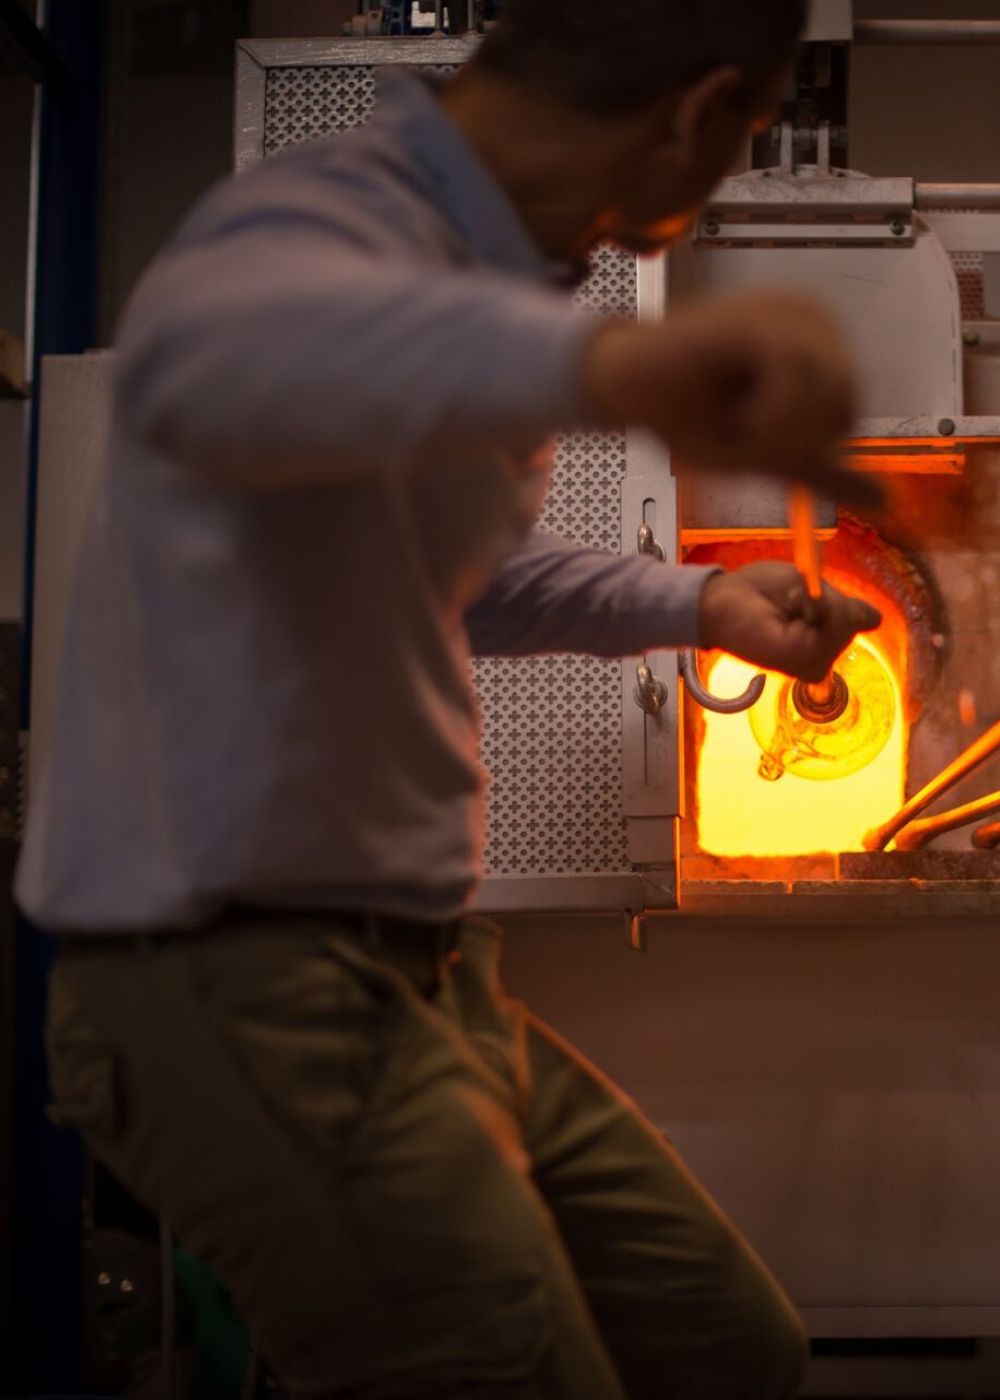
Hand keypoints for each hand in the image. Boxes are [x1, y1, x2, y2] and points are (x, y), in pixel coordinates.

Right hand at [583, 290, 882, 510]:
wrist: (620, 388)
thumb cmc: (683, 414)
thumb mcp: (766, 454)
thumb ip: (823, 471)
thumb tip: (885, 501)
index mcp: (819, 347)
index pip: (849, 411)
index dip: (802, 444)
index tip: (747, 434)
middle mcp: (812, 319)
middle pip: (844, 403)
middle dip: (790, 439)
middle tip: (737, 433)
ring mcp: (787, 312)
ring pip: (824, 391)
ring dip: (775, 430)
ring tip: (730, 421)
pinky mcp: (761, 318)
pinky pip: (795, 378)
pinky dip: (765, 414)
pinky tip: (730, 411)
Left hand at [697, 562, 881, 681]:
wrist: (722, 601)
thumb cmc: (758, 594)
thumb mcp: (810, 590)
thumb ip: (844, 607)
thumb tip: (876, 621)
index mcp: (822, 640)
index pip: (864, 619)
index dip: (840, 600)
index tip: (801, 598)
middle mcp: (822, 656)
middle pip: (856, 619)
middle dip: (826, 598)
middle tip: (787, 603)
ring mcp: (815, 662)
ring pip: (846, 622)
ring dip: (816, 601)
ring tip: (784, 608)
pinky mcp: (806, 662)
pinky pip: (835, 623)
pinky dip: (814, 605)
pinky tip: (787, 613)